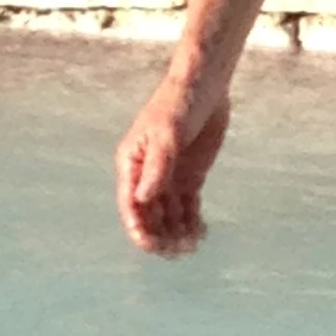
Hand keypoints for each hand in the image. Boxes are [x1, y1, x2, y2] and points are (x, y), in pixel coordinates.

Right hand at [115, 76, 233, 255]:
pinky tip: (201, 234)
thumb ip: (158, 165)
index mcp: (131, 163)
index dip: (137, 227)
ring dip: (177, 233)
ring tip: (192, 245)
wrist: (205, 85)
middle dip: (160, 235)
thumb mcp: (167, 132)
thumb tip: (144, 198)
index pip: (130, 203)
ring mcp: (168, 178)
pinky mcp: (189, 178)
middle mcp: (146, 175)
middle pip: (148, 215)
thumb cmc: (179, 102)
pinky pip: (187, 207)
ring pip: (168, 215)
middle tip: (177, 250)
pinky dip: (192, 222)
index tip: (149, 245)